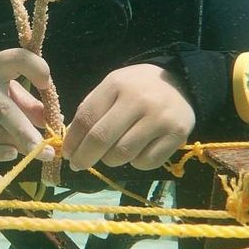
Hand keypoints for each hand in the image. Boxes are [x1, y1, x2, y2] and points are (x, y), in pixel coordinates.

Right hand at [0, 48, 56, 162]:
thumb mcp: (5, 87)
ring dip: (18, 144)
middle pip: (3, 111)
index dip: (35, 69)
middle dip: (26, 132)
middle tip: (48, 150)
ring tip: (34, 149)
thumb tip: (51, 123)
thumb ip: (28, 103)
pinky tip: (12, 154)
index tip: (46, 84)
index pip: (17, 59)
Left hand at [62, 64, 194, 170]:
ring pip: (122, 154)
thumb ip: (92, 110)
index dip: (73, 141)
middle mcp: (138, 100)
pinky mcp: (177, 135)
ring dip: (110, 160)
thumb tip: (72, 144)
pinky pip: (146, 162)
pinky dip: (135, 163)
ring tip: (112, 153)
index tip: (67, 154)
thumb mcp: (112, 87)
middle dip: (84, 157)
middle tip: (79, 165)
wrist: (180, 83)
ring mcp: (159, 118)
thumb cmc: (137, 88)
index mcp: (116, 84)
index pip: (86, 118)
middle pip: (101, 139)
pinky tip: (137, 151)